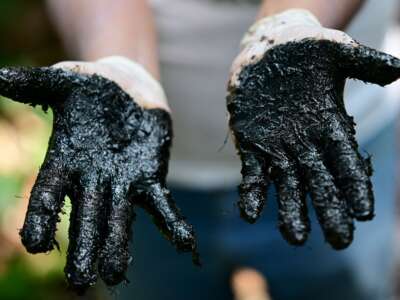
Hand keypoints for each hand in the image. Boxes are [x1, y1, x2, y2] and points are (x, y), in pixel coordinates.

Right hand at [0, 57, 197, 290]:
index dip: (42, 217)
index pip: (49, 194)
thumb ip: (35, 84)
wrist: (128, 88)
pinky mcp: (150, 178)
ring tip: (116, 273)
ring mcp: (122, 182)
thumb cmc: (91, 87)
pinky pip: (161, 205)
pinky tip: (184, 243)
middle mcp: (92, 180)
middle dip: (84, 247)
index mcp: (65, 162)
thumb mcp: (64, 81)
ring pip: (119, 219)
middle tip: (80, 282)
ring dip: (118, 246)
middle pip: (85, 218)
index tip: (36, 244)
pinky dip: (172, 224)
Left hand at [227, 9, 399, 248]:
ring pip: (288, 186)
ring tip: (295, 238)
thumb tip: (397, 70)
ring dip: (291, 212)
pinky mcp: (253, 148)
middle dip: (329, 210)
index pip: (348, 163)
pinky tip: (251, 215)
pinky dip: (252, 195)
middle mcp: (307, 146)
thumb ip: (364, 64)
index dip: (356, 188)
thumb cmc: (305, 52)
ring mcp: (278, 149)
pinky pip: (252, 176)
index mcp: (330, 127)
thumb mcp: (336, 53)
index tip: (365, 213)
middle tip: (339, 241)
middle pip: (321, 183)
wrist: (268, 53)